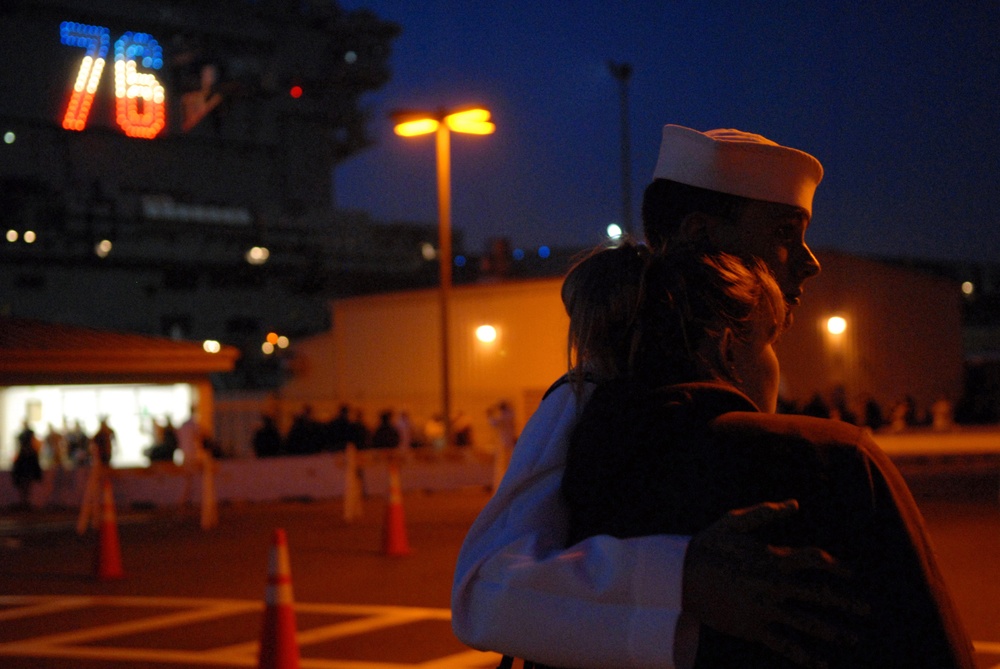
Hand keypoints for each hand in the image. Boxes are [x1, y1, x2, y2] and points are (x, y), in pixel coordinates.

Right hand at [682, 499, 866, 668]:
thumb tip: (794, 503)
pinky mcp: (753, 628)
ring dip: (834, 632)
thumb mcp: (733, 522)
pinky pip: (785, 645)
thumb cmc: (708, 546)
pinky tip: (821, 662)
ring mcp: (765, 609)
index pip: (816, 561)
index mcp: (773, 558)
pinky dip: (805, 656)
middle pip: (821, 595)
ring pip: (809, 623)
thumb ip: (765, 512)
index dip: (837, 566)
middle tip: (868, 610)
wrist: (679, 577)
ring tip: (852, 638)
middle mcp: (774, 585)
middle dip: (848, 603)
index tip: (851, 574)